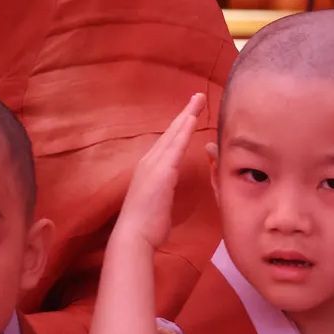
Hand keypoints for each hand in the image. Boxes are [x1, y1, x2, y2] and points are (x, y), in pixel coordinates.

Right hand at [110, 94, 202, 251]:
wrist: (134, 236)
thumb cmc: (148, 225)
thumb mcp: (160, 201)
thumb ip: (166, 188)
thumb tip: (169, 187)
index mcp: (151, 169)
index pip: (169, 142)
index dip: (181, 125)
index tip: (192, 112)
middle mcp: (149, 162)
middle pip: (171, 132)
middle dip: (185, 113)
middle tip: (198, 96)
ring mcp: (153, 166)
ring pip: (173, 135)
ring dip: (186, 116)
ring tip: (198, 100)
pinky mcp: (160, 173)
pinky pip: (175, 147)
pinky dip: (184, 132)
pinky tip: (192, 120)